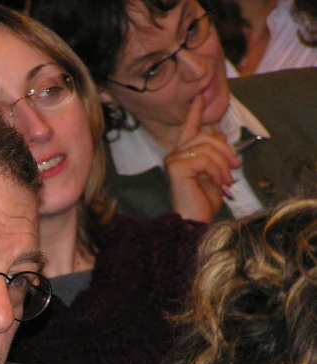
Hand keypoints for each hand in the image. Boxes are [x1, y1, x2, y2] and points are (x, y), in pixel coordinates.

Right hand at [163, 94, 240, 222]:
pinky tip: (219, 182)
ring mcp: (173, 160)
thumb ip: (216, 154)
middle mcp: (175, 155)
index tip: (201, 96)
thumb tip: (221, 135)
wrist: (193, 221)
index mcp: (183, 155)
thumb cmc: (202, 203)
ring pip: (207, 147)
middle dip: (226, 151)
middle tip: (235, 168)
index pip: (190, 128)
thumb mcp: (216, 174)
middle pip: (205, 137)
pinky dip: (217, 171)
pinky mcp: (176, 167)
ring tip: (227, 180)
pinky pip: (204, 159)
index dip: (196, 112)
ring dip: (223, 164)